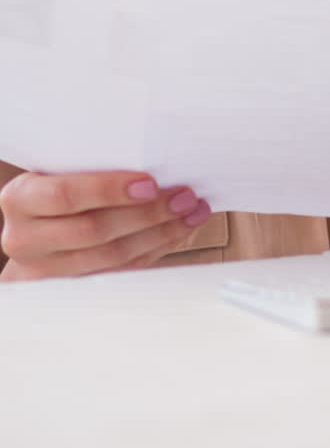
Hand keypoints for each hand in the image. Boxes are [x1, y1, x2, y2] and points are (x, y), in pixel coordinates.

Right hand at [0, 170, 210, 280]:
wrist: (30, 233)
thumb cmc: (49, 192)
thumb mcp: (55, 172)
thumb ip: (89, 167)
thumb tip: (152, 157)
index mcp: (21, 199)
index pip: (65, 195)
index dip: (109, 190)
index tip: (150, 183)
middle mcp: (26, 238)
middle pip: (94, 231)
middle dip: (147, 214)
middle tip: (183, 197)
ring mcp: (46, 271)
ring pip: (112, 258)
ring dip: (159, 234)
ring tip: (190, 213)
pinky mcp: (71, 290)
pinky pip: (120, 273)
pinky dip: (154, 251)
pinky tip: (176, 233)